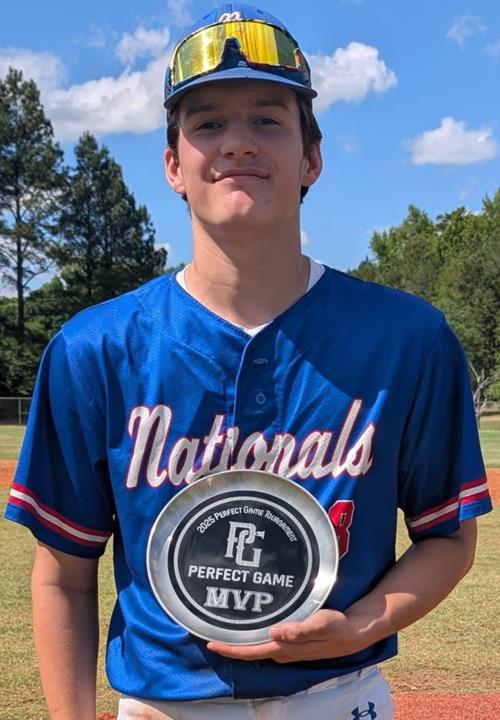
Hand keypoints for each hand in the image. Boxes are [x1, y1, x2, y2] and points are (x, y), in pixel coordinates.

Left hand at [206, 608, 365, 662]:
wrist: (354, 631)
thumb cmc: (337, 626)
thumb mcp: (321, 625)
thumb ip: (299, 630)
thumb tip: (274, 633)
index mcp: (285, 649)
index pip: (250, 652)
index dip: (230, 648)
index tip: (209, 641)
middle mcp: (282, 651)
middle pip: (249, 651)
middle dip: (229, 644)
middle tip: (208, 629)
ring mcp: (287, 648)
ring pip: (256, 646)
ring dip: (240, 640)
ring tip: (223, 625)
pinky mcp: (292, 642)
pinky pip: (266, 641)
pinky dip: (253, 635)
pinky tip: (251, 624)